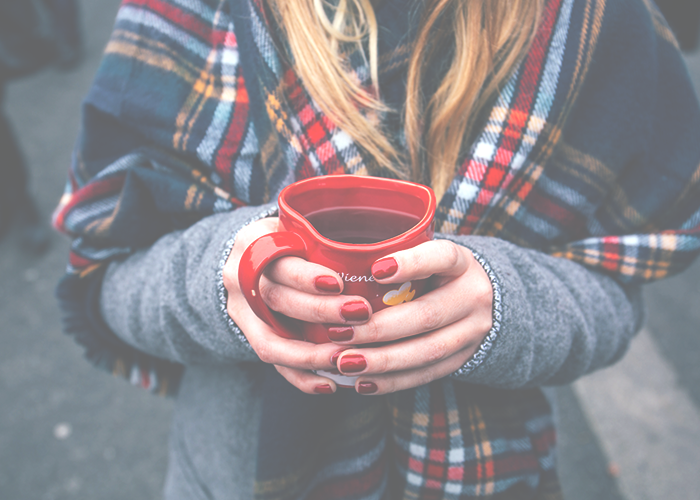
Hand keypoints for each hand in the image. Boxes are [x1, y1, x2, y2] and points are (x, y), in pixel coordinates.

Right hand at [222, 217, 372, 393]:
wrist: (252, 258)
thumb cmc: (292, 239)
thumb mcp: (300, 226)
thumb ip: (326, 236)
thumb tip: (387, 251)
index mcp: (254, 242)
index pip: (277, 260)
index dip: (306, 276)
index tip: (339, 283)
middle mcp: (239, 277)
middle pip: (276, 300)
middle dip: (319, 312)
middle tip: (359, 314)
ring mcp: (240, 312)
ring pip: (270, 341)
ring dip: (310, 354)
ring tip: (345, 358)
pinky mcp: (248, 337)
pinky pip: (273, 363)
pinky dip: (301, 377)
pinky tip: (330, 384)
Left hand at [330, 240, 492, 394]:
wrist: (481, 301)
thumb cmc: (434, 272)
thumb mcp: (426, 254)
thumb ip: (394, 256)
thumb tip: (337, 265)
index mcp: (461, 263)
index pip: (442, 257)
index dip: (411, 264)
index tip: (375, 270)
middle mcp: (473, 297)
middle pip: (427, 315)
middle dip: (379, 328)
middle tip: (339, 334)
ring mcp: (472, 332)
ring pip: (427, 351)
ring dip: (382, 361)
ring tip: (345, 363)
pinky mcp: (463, 359)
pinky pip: (426, 374)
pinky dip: (392, 381)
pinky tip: (362, 382)